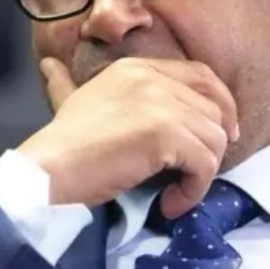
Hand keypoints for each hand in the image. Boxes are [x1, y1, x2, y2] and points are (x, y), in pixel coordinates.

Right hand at [17, 57, 239, 217]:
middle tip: (199, 172)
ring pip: (213, 139)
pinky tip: (171, 203)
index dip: (221, 104)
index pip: (201, 75)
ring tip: (176, 193)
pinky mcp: (165, 134)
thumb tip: (48, 65)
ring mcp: (159, 104)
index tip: (222, 133)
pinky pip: (204, 165)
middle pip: (212, 110)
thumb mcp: (70, 100)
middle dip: (214, 145)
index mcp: (135, 68)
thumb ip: (67, 82)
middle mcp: (150, 78)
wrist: (48, 170)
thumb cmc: (60, 143)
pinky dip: (195, 190)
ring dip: (202, 173)